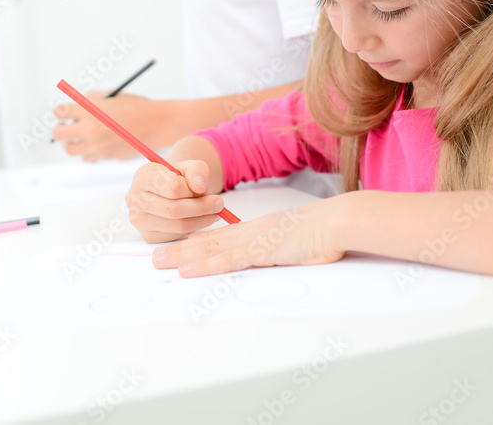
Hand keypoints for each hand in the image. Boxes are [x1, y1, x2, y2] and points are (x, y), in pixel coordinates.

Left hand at [53, 92, 174, 161]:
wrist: (157, 124)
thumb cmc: (137, 106)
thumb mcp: (112, 95)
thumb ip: (92, 98)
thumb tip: (78, 102)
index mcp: (90, 110)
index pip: (59, 112)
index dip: (60, 112)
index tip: (65, 112)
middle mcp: (89, 129)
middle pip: (58, 134)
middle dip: (60, 129)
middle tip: (68, 126)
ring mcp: (96, 145)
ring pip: (70, 150)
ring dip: (72, 143)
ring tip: (82, 136)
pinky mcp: (105, 156)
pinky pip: (86, 157)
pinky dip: (87, 152)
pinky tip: (96, 144)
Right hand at [126, 161, 225, 242]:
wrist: (166, 189)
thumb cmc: (178, 176)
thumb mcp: (190, 166)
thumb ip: (197, 170)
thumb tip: (200, 187)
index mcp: (143, 176)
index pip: (173, 188)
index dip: (193, 190)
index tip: (206, 189)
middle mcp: (135, 198)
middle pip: (174, 210)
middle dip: (202, 208)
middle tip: (219, 205)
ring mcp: (139, 219)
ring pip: (177, 226)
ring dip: (201, 220)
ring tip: (212, 212)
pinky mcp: (148, 235)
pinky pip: (176, 236)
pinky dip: (192, 228)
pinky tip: (197, 219)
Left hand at [151, 197, 349, 276]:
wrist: (338, 221)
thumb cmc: (325, 231)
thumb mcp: (298, 239)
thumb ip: (283, 247)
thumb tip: (279, 254)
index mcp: (259, 229)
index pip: (221, 237)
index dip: (196, 243)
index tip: (178, 248)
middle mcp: (250, 232)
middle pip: (208, 242)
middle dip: (179, 249)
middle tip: (155, 256)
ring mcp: (254, 240)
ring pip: (210, 249)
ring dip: (182, 257)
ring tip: (158, 262)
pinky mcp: (261, 251)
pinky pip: (227, 260)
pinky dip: (205, 266)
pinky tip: (187, 270)